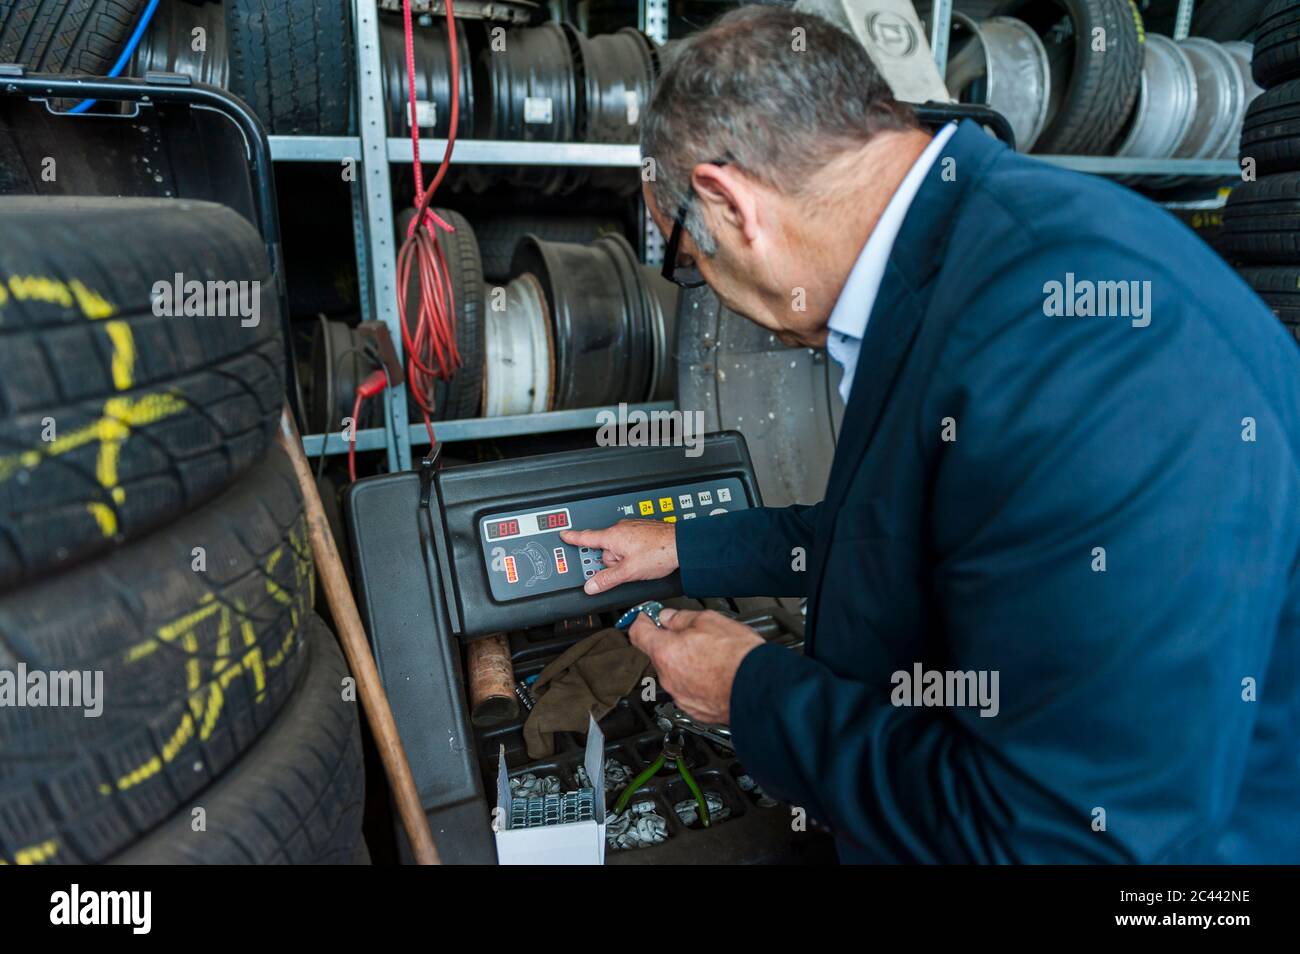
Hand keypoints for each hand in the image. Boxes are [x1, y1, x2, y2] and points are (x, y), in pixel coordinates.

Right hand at [560, 519, 677, 594]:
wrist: (683, 544)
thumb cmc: (660, 553)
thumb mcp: (629, 572)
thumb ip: (607, 579)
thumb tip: (591, 586)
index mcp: (613, 536)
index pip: (586, 537)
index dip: (573, 537)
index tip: (563, 534)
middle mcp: (621, 528)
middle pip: (605, 550)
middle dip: (613, 562)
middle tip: (628, 568)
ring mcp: (633, 527)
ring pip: (619, 548)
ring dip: (625, 558)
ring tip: (642, 563)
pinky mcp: (643, 529)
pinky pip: (631, 543)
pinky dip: (635, 551)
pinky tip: (647, 557)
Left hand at [628, 608, 763, 724]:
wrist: (760, 689)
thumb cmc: (738, 658)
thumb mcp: (710, 620)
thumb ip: (682, 618)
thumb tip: (669, 617)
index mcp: (665, 652)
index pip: (637, 633)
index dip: (641, 620)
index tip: (646, 616)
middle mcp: (668, 677)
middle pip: (659, 654)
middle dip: (672, 643)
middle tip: (695, 634)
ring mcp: (680, 696)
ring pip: (676, 673)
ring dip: (687, 663)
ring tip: (714, 655)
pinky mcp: (695, 710)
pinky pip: (690, 690)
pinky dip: (698, 681)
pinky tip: (717, 673)